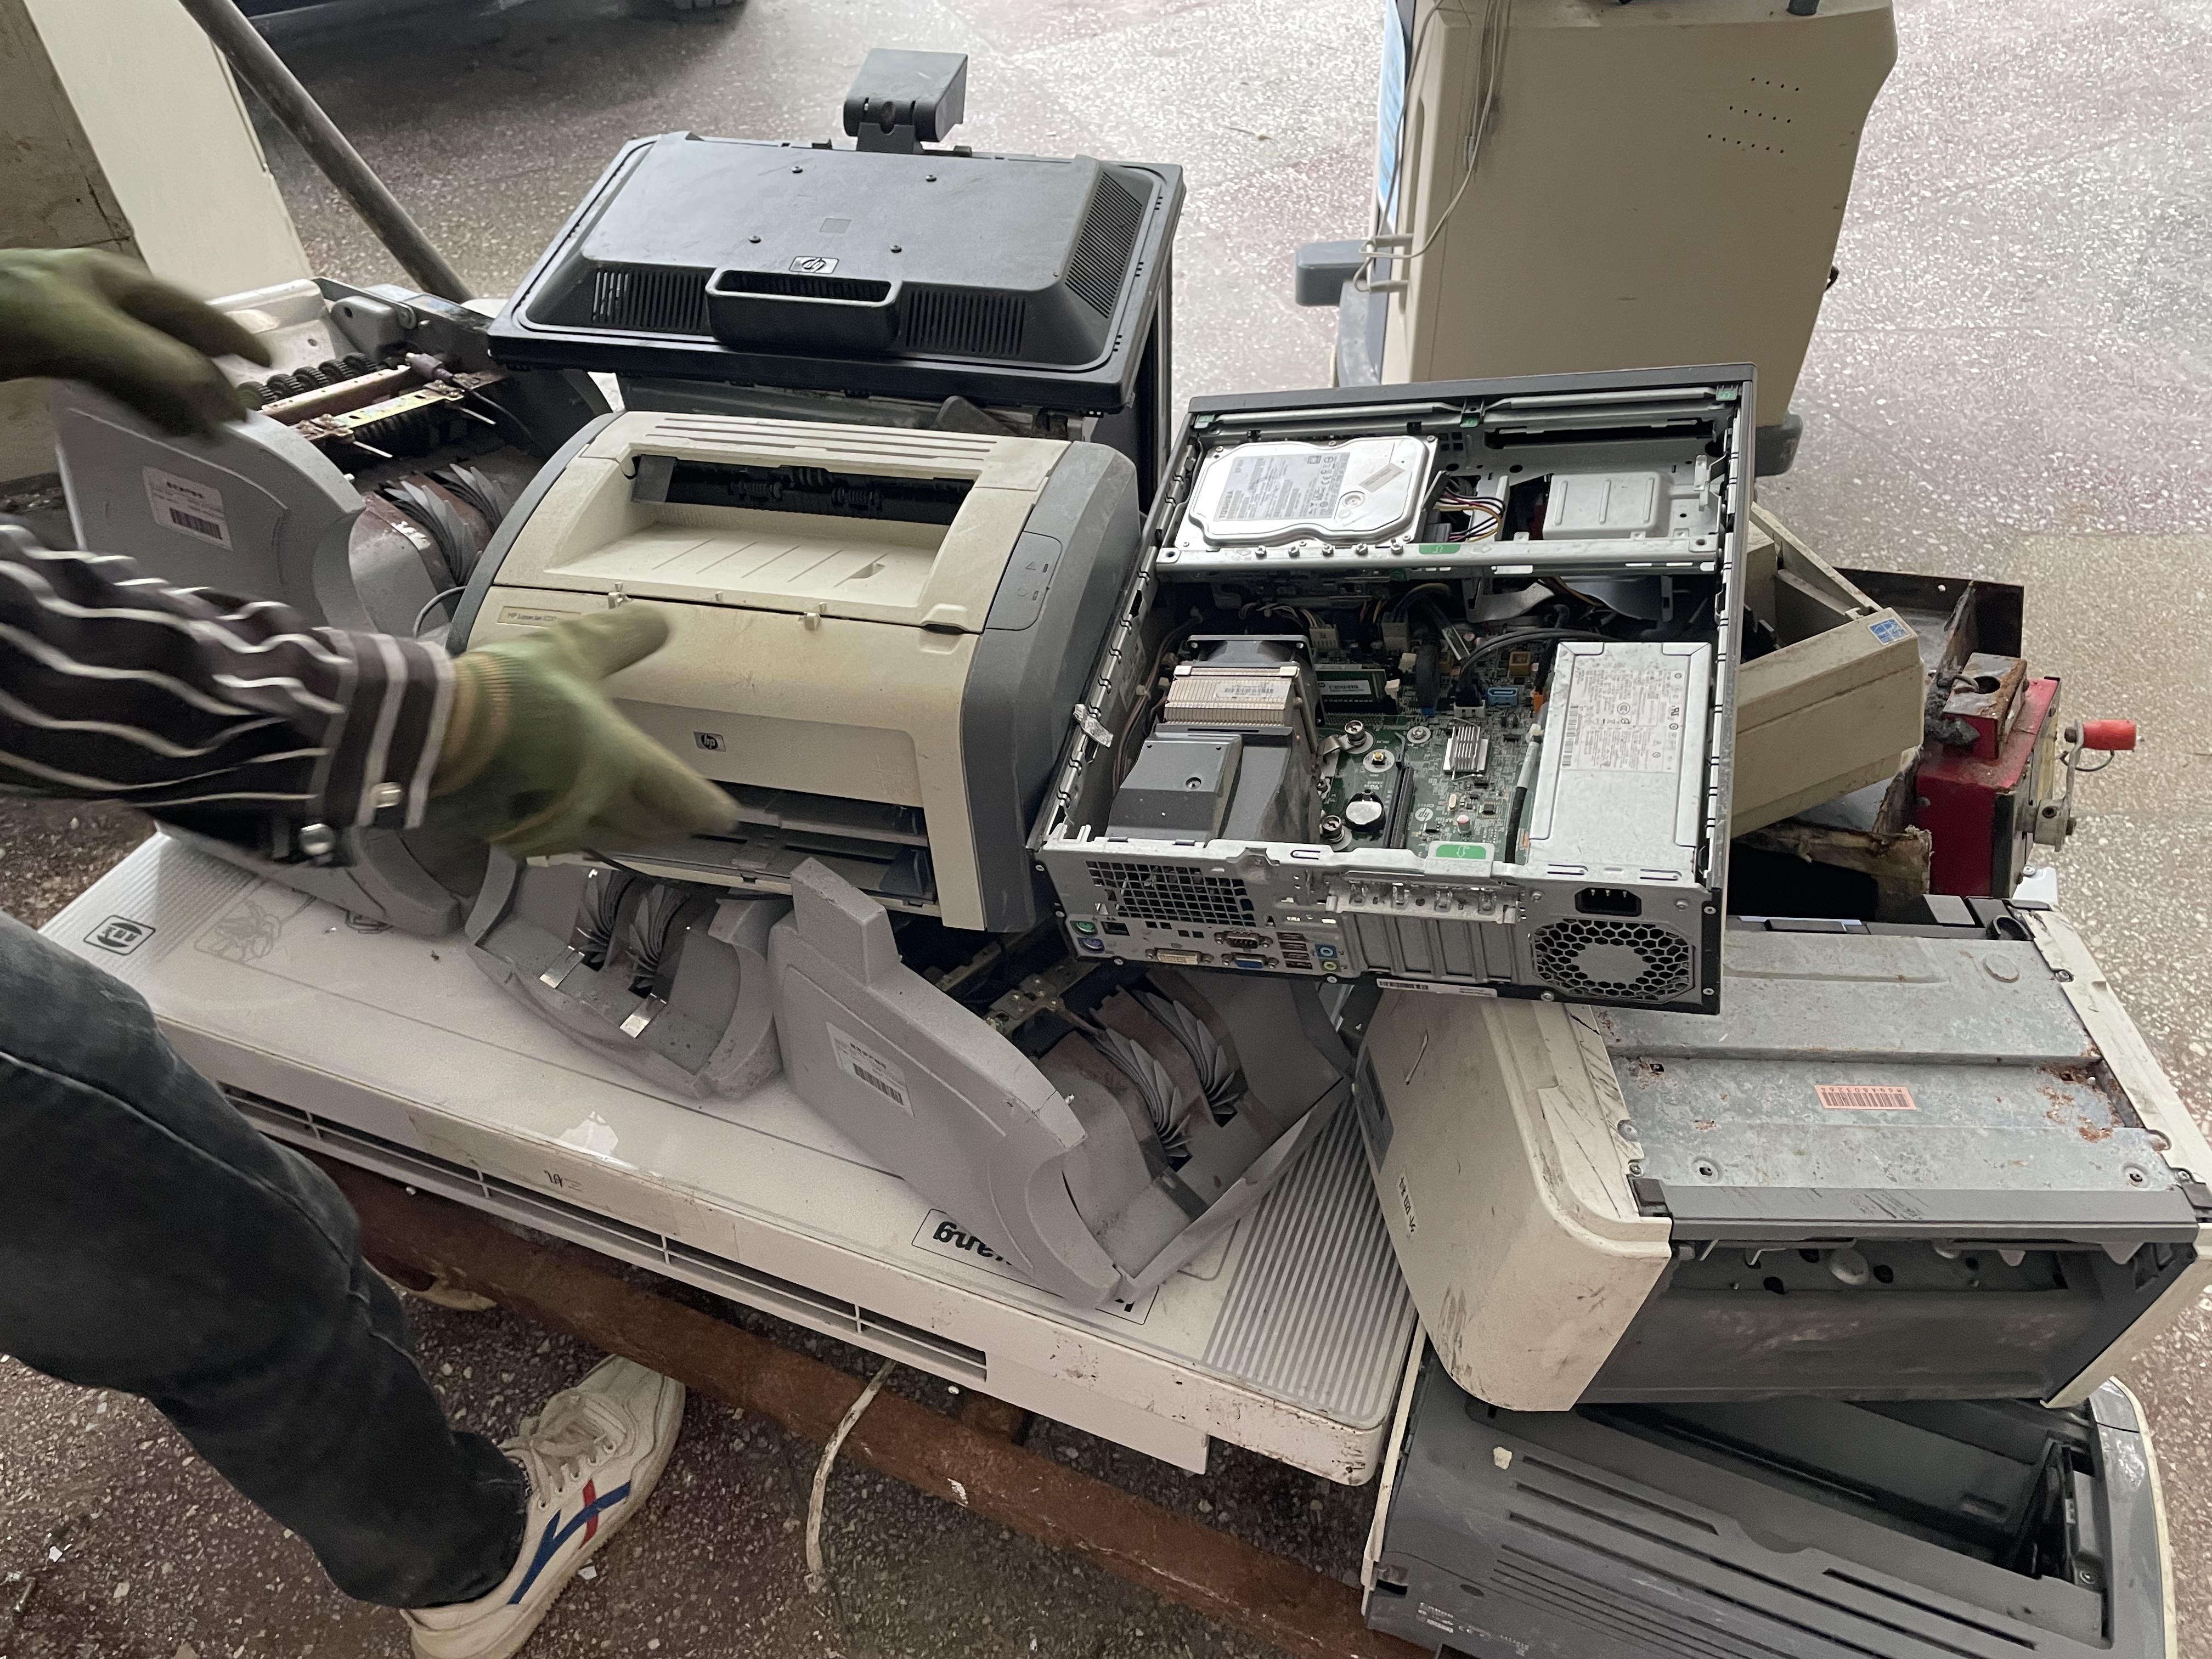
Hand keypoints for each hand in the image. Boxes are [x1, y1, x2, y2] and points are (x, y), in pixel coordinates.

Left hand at [0, 247, 270, 435]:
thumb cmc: (6, 309)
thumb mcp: (81, 329)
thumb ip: (150, 362)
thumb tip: (214, 399)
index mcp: (115, 282)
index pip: (190, 311)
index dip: (230, 337)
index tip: (267, 365)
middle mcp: (101, 304)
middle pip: (171, 342)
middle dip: (210, 378)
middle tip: (241, 415)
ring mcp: (75, 332)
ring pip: (144, 368)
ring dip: (178, 400)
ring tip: (211, 433)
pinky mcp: (49, 359)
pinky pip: (111, 385)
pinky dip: (143, 407)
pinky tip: (164, 427)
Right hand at [428, 606, 737, 858]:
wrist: (427, 733)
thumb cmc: (507, 692)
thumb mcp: (574, 649)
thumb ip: (623, 638)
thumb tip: (662, 624)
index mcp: (619, 765)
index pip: (683, 799)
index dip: (710, 808)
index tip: (727, 816)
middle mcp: (593, 807)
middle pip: (649, 829)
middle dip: (672, 825)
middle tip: (686, 821)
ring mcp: (551, 830)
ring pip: (607, 840)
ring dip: (629, 833)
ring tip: (638, 825)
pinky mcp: (511, 838)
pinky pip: (558, 842)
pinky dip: (575, 833)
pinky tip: (569, 822)